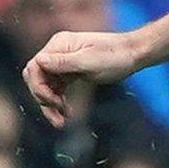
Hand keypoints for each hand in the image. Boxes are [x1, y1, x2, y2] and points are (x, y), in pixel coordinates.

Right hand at [22, 30, 142, 126]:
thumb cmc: (115, 55)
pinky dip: (58, 102)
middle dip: (43, 98)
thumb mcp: (90, 61)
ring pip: (45, 87)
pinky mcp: (70, 73)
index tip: (54, 102)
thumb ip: (64, 62)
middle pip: (36, 78)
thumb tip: (39, 61)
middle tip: (59, 114)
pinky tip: (66, 115)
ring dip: (50, 105)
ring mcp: (63, 63)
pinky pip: (56, 89)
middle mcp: (57, 52)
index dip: (38, 86)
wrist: (134, 54)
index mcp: (59, 44)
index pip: (34, 67)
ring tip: (61, 123)